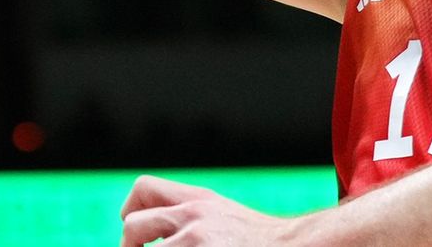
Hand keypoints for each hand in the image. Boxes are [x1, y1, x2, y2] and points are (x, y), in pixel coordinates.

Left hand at [119, 175, 299, 245]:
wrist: (301, 246)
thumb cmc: (263, 242)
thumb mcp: (225, 216)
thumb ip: (194, 217)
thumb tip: (155, 232)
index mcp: (198, 202)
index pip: (144, 189)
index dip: (130, 212)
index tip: (138, 236)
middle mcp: (193, 218)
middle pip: (132, 227)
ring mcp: (197, 243)